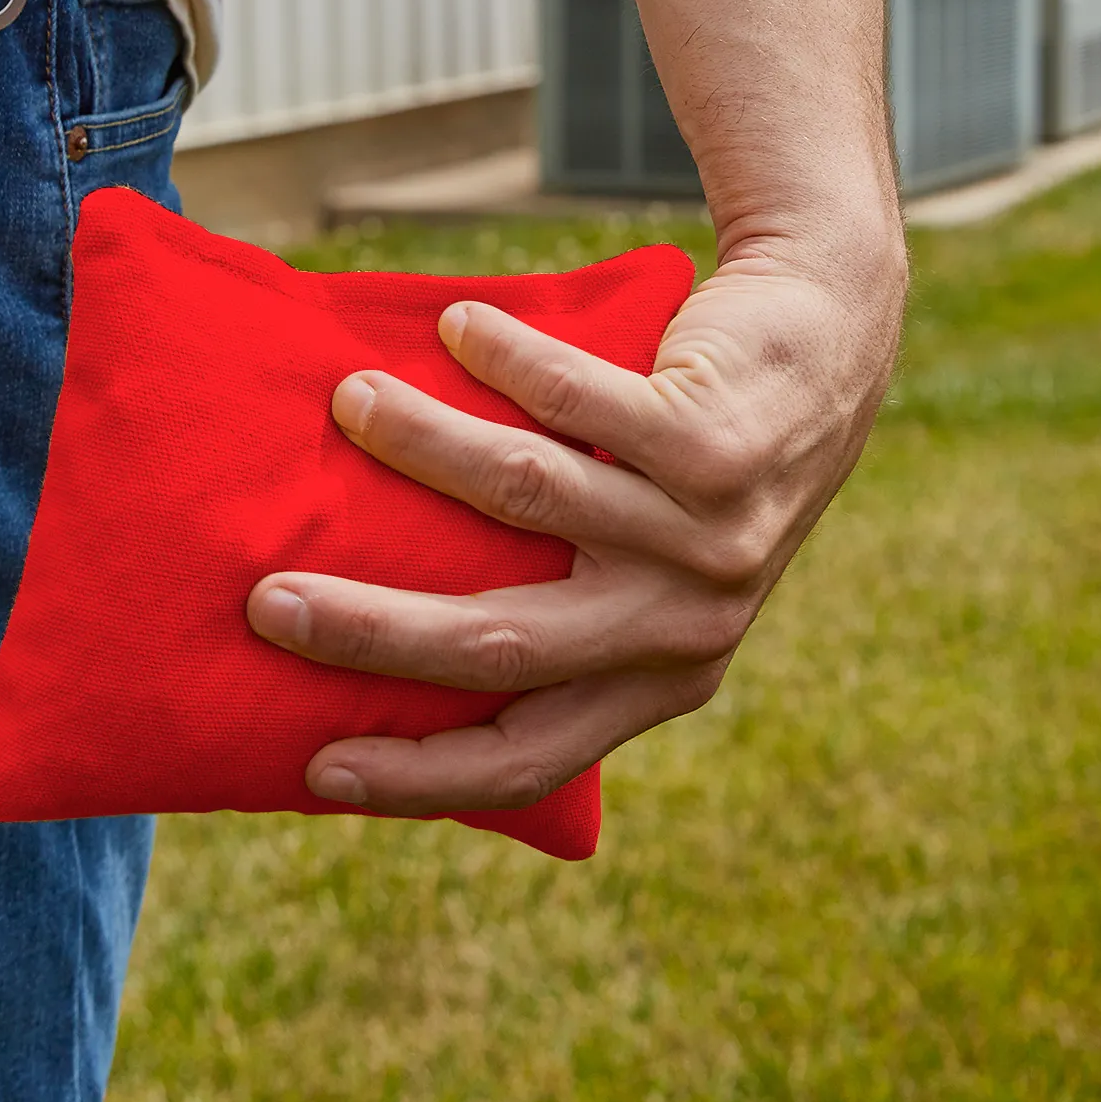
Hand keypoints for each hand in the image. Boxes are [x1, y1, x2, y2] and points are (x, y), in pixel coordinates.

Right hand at [247, 223, 905, 815]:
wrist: (832, 342)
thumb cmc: (704, 461)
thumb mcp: (658, 566)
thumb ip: (568, 610)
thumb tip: (386, 640)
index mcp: (665, 675)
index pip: (530, 758)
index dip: (421, 776)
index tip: (318, 767)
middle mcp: (688, 621)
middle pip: (504, 646)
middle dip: (372, 628)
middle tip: (268, 601)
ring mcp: (707, 533)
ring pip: (529, 497)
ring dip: (420, 443)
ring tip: (350, 398)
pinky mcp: (714, 441)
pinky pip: (582, 403)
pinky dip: (506, 359)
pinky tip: (459, 325)